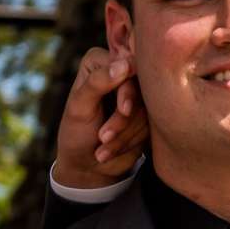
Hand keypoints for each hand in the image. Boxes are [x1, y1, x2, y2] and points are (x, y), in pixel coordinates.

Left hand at [50, 46, 145, 190]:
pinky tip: (113, 150)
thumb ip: (97, 82)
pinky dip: (133, 140)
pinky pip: (153, 124)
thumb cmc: (76, 133)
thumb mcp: (80, 107)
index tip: (124, 110)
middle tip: (104, 137)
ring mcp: (135, 94)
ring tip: (103, 147)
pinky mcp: (147, 114)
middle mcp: (119, 73)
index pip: (128, 66)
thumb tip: (125, 64)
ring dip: (126, 134)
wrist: (86, 166)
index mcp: (99, 62)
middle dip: (124, 118)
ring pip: (148, 110)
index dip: (128, 90)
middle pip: (141, 89)